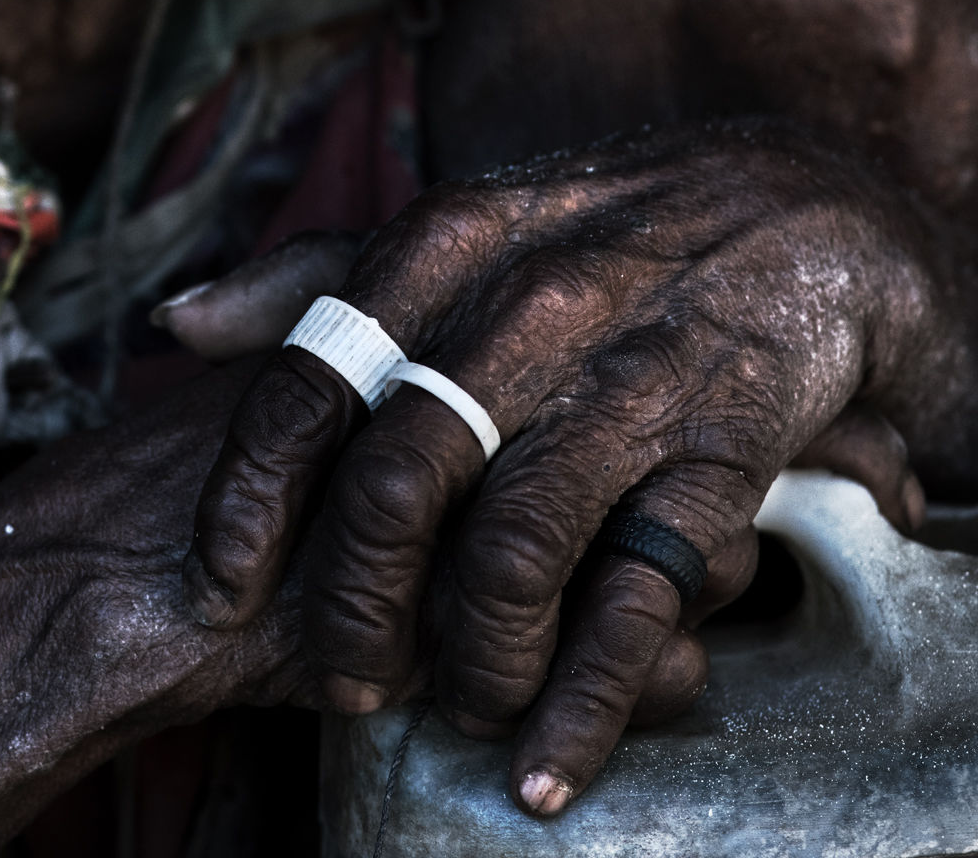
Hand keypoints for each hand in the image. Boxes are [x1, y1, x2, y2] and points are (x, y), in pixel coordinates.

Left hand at [180, 124, 929, 816]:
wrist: (802, 212)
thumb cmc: (597, 235)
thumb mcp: (459, 224)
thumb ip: (316, 275)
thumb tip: (175, 325)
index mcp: (445, 243)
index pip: (309, 379)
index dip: (248, 499)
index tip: (218, 582)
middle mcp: (528, 305)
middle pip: (397, 486)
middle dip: (352, 610)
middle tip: (344, 676)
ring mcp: (628, 378)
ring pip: (509, 558)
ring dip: (469, 665)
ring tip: (457, 702)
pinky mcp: (722, 449)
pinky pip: (636, 603)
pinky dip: (583, 707)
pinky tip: (546, 766)